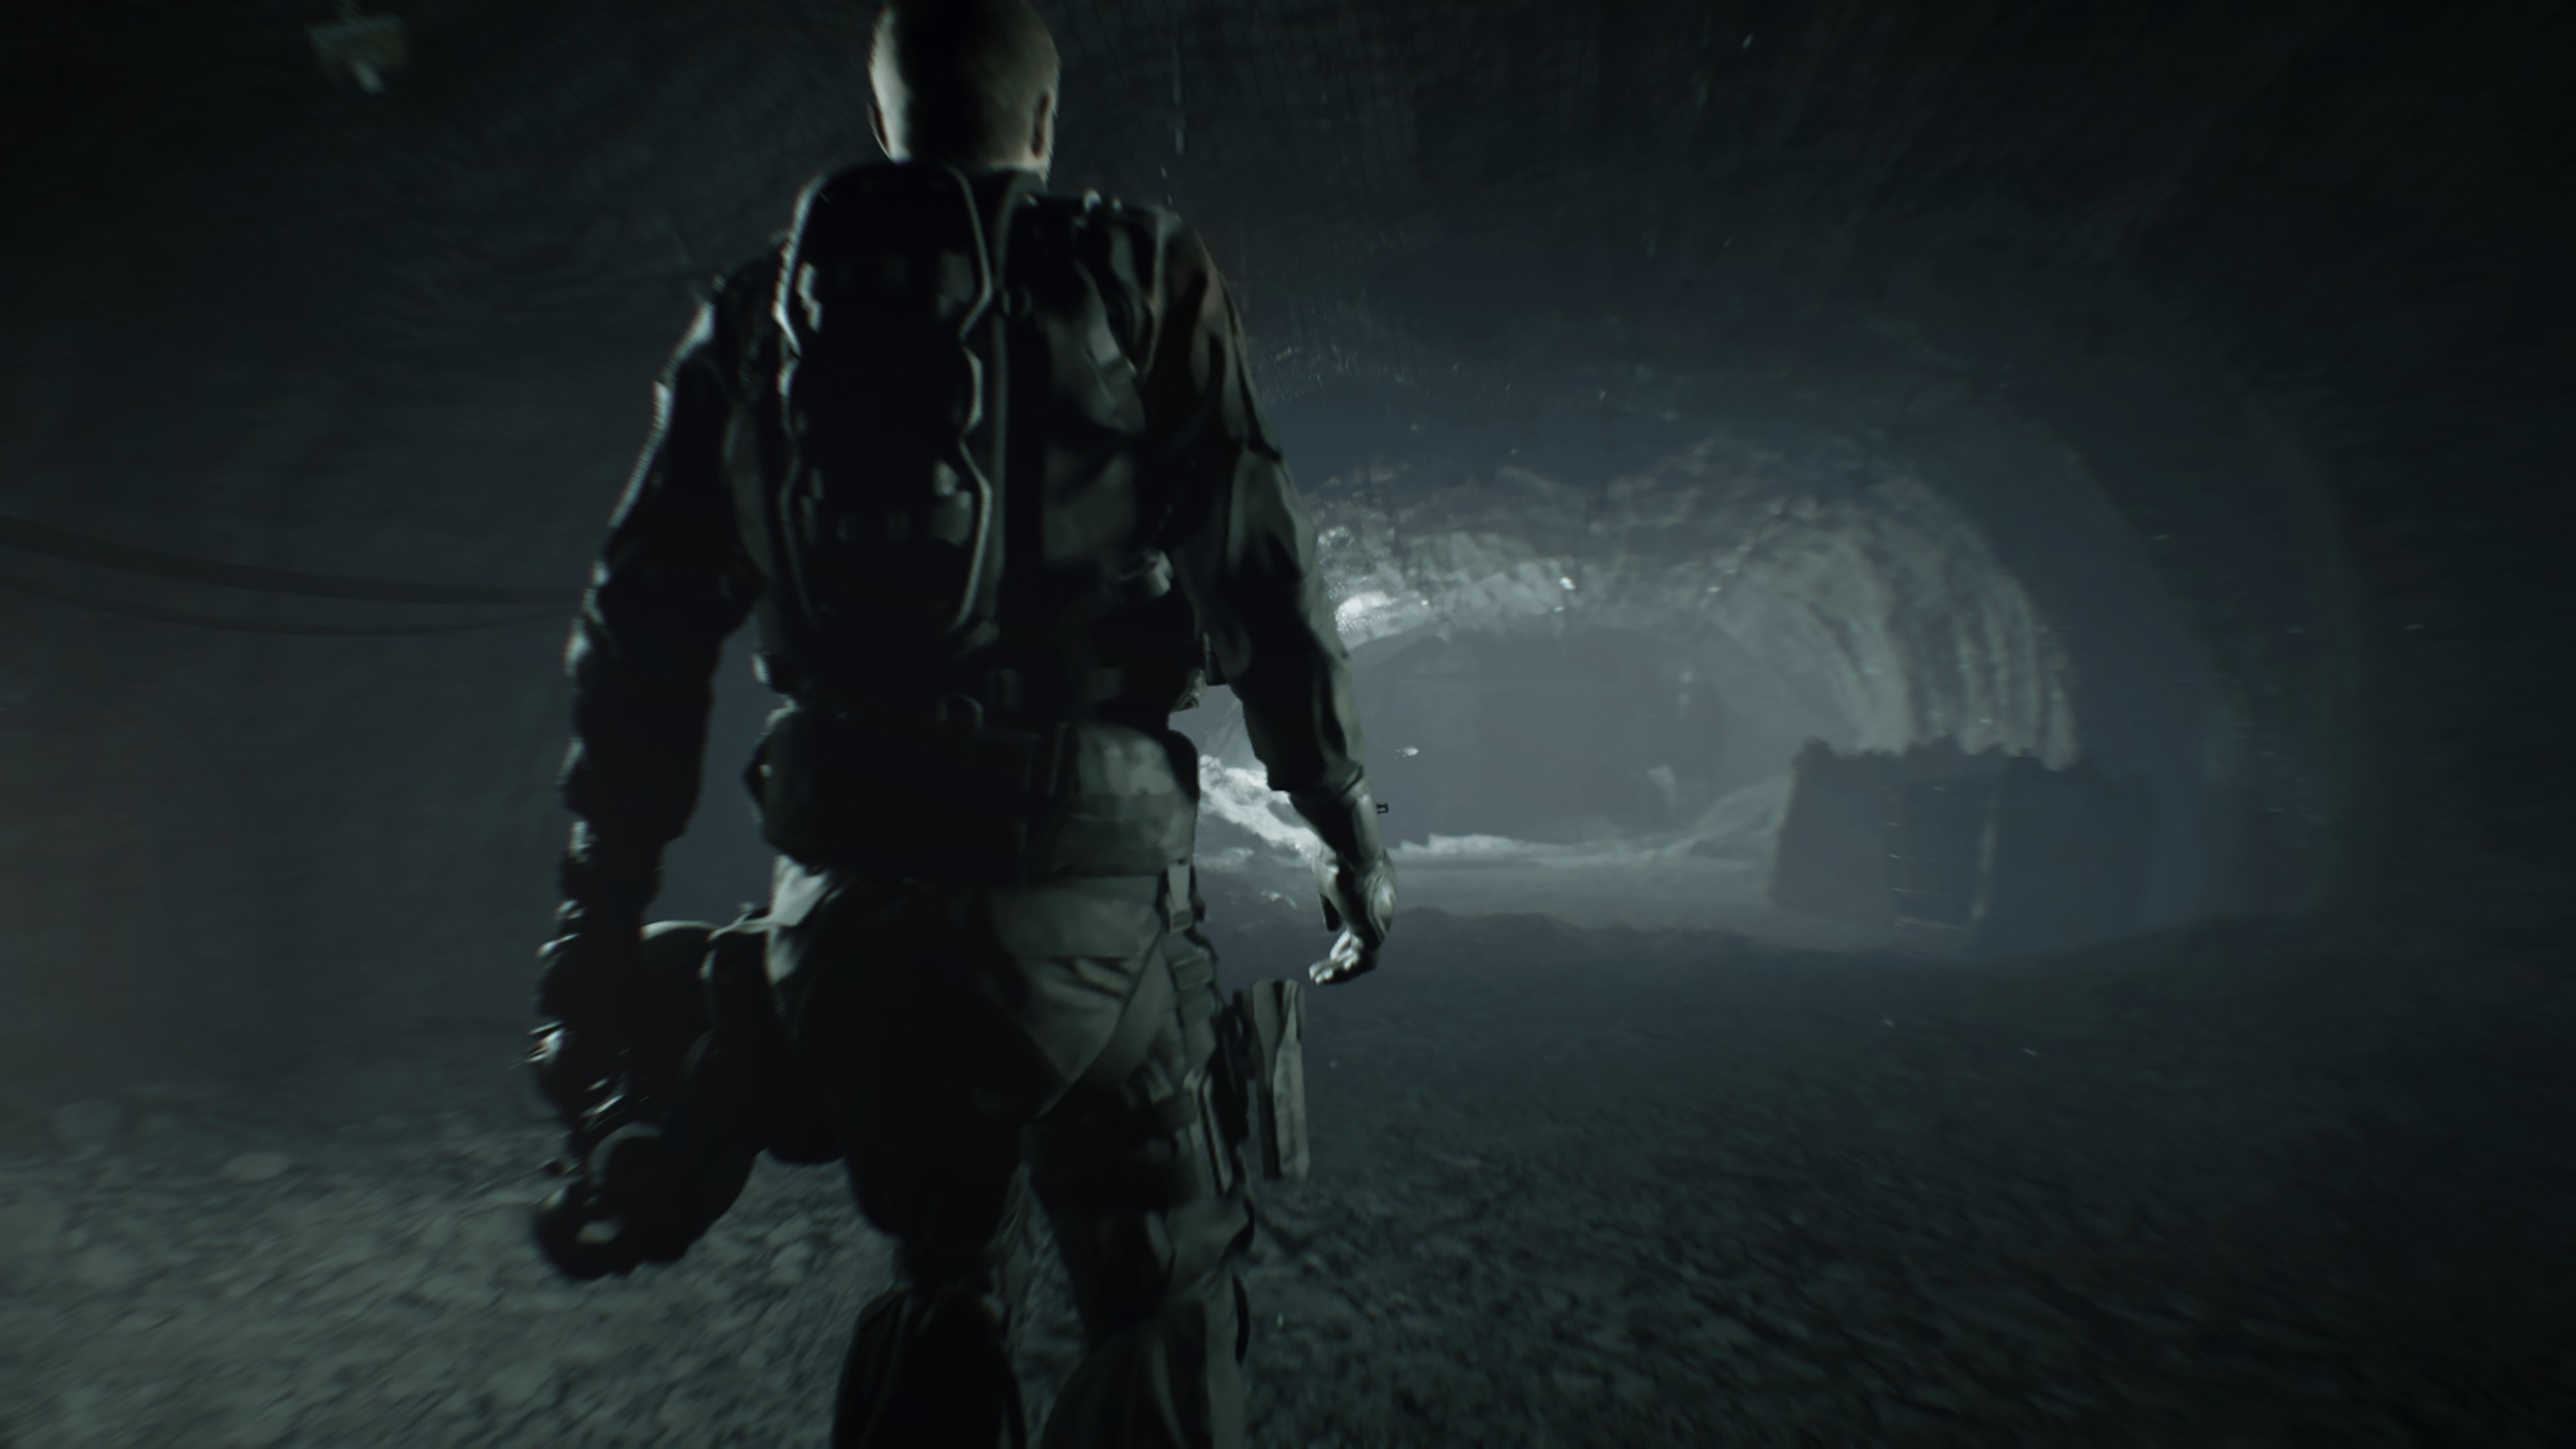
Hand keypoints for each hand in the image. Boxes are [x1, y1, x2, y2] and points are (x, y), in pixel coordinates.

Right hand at [1309, 850, 1394, 985]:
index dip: (1347, 941)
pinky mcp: (1373, 932)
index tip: (1330, 954)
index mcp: (1375, 894)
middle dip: (1342, 959)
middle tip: (1320, 972)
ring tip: (1319, 978)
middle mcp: (1382, 909)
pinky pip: (1362, 962)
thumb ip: (1333, 909)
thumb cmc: (1336, 860)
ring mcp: (1380, 921)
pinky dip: (1345, 972)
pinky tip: (1326, 976)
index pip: (1363, 923)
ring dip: (1341, 970)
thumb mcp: (1329, 887)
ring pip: (1363, 956)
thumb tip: (1331, 928)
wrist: (1349, 850)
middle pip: (1364, 942)